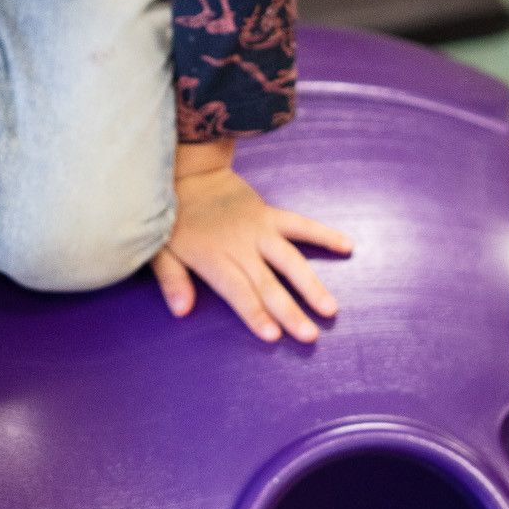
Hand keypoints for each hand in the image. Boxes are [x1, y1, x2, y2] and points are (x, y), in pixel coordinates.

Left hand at [151, 164, 351, 343]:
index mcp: (213, 257)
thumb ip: (172, 280)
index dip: (254, 313)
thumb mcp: (160, 250)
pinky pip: (301, 224)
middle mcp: (240, 245)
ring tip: (331, 308)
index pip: (237, 290)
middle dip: (289, 311)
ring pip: (290, 259)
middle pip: (267, 283)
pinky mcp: (270, 214)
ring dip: (311, 284)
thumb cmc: (172, 219)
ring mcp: (259, 229)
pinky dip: (324, 234)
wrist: (188, 173)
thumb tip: (181, 310)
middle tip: (310, 336)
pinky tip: (347, 246)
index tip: (273, 335)